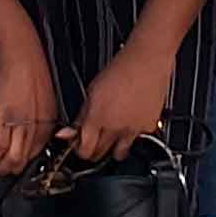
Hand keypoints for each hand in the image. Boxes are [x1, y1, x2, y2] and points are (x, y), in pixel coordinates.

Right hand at [0, 22, 57, 176]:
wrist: (22, 55)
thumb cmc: (31, 71)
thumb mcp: (43, 99)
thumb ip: (38, 118)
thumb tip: (28, 131)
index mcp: (48, 122)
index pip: (37, 150)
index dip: (24, 162)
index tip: (14, 165)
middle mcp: (37, 126)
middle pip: (25, 159)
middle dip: (11, 171)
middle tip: (0, 174)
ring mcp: (21, 124)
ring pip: (13, 158)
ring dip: (0, 168)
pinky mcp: (5, 119)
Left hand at [68, 39, 171, 163]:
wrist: (147, 61)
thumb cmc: (120, 70)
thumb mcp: (92, 91)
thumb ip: (80, 116)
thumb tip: (67, 133)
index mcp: (97, 118)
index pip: (84, 150)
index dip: (79, 149)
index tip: (78, 144)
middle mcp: (115, 128)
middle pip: (99, 155)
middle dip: (93, 149)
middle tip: (93, 137)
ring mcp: (133, 130)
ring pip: (119, 154)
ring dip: (112, 148)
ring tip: (111, 133)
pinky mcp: (148, 128)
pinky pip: (137, 141)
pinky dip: (131, 136)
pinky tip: (128, 122)